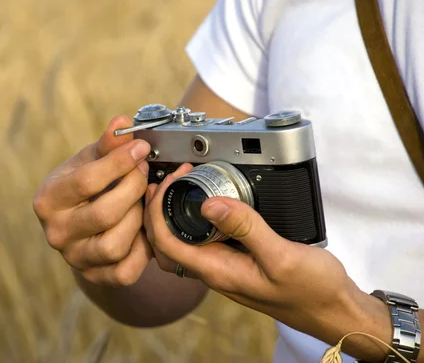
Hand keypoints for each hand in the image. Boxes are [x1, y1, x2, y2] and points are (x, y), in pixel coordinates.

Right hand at [33, 116, 153, 286]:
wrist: (79, 222)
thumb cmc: (85, 185)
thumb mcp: (90, 160)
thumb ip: (107, 145)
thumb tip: (122, 122)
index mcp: (47, 200)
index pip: (87, 181)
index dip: (121, 162)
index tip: (142, 148)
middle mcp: (56, 233)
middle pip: (104, 213)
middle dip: (134, 188)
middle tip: (146, 172)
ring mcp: (75, 258)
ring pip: (115, 245)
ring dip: (139, 219)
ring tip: (145, 199)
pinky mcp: (96, 276)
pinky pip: (126, 270)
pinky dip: (143, 249)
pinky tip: (145, 226)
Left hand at [144, 164, 392, 359]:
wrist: (334, 310)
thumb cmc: (312, 290)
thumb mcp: (281, 255)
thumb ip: (245, 227)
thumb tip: (209, 204)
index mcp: (217, 271)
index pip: (165, 243)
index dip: (156, 210)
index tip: (170, 181)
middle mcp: (215, 271)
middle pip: (164, 244)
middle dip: (155, 211)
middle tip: (167, 180)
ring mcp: (224, 267)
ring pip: (181, 243)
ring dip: (171, 214)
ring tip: (179, 185)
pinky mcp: (236, 262)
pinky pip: (202, 241)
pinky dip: (193, 219)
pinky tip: (205, 203)